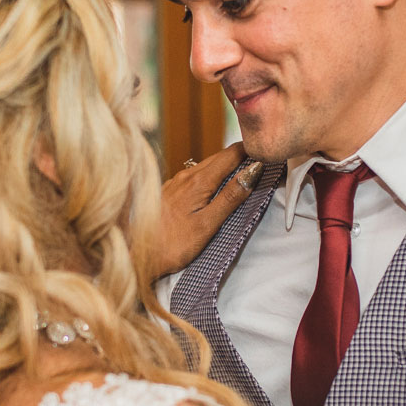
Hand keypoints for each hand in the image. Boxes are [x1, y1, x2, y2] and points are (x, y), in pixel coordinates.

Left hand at [155, 145, 259, 276]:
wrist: (135, 254)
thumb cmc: (171, 245)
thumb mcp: (207, 225)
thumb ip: (230, 198)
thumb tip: (252, 172)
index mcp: (198, 181)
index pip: (232, 154)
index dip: (252, 151)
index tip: (269, 153)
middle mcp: (186, 176)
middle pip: (221, 156)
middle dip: (243, 156)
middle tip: (264, 161)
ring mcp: (176, 182)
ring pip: (208, 165)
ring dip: (227, 166)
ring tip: (245, 174)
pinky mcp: (170, 191)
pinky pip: (196, 175)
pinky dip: (212, 176)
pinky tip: (216, 187)